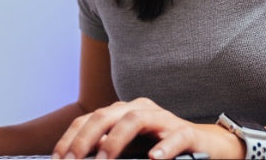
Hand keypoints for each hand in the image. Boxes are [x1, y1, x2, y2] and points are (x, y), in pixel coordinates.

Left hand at [53, 97, 244, 158]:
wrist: (207, 146)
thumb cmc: (162, 148)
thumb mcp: (131, 149)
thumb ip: (107, 150)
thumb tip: (79, 158)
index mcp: (124, 112)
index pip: (90, 118)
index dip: (71, 137)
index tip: (58, 158)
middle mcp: (142, 110)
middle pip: (108, 114)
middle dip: (86, 137)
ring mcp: (165, 120)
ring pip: (136, 118)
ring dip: (115, 139)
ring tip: (103, 159)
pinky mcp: (187, 133)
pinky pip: (175, 137)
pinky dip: (163, 147)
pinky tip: (154, 159)